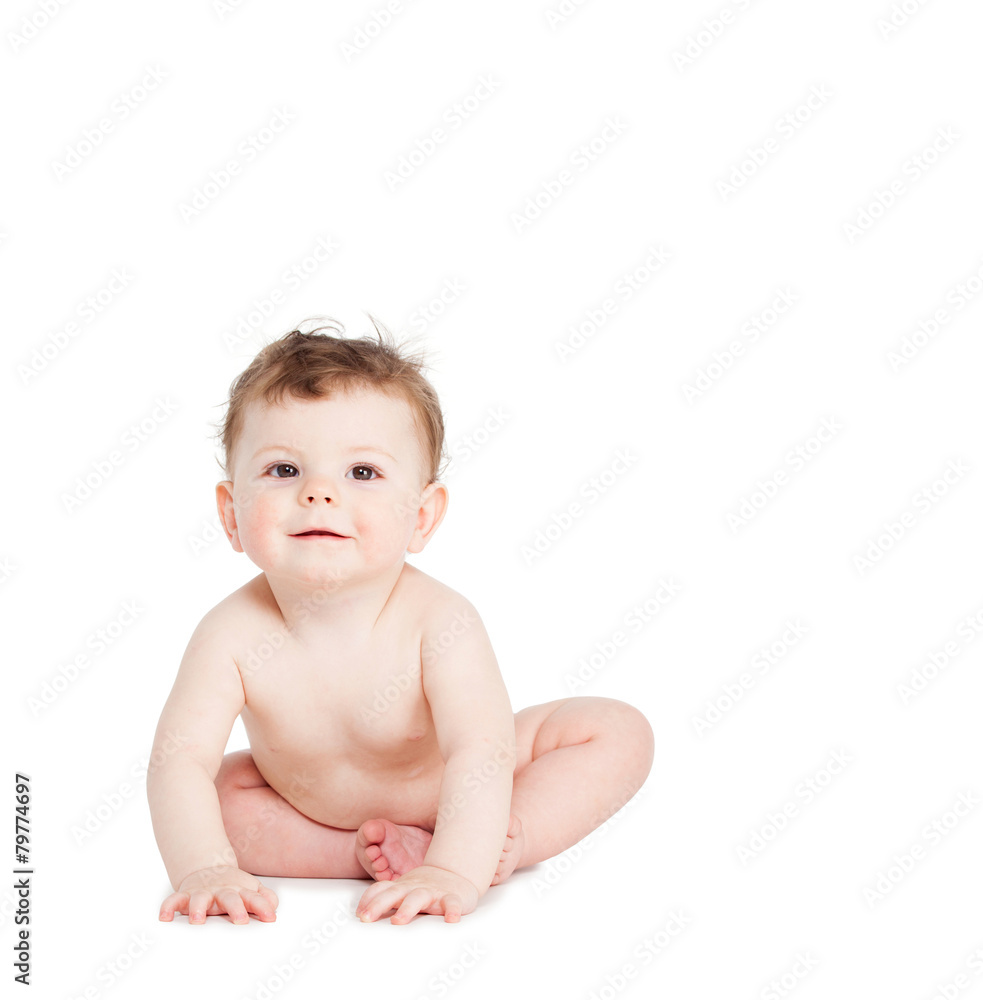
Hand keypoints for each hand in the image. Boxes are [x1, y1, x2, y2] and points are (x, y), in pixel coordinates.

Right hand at [159, 865, 277, 924]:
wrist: (209, 870)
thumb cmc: (233, 888)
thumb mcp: (251, 890)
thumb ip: (265, 899)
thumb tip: (273, 911)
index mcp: (240, 891)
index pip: (254, 898)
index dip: (263, 907)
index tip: (270, 918)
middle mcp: (222, 891)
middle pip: (229, 898)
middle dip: (235, 909)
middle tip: (240, 921)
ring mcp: (203, 892)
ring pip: (199, 899)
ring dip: (198, 908)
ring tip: (197, 920)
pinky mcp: (185, 895)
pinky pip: (174, 900)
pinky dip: (168, 907)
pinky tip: (164, 917)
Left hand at [356, 865, 478, 923]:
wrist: (455, 873)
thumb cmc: (422, 887)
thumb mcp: (402, 889)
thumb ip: (384, 898)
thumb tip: (359, 914)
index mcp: (401, 886)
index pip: (381, 889)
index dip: (368, 900)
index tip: (358, 915)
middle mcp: (415, 887)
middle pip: (395, 893)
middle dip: (379, 904)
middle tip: (366, 919)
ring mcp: (434, 891)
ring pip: (419, 897)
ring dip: (408, 908)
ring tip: (398, 921)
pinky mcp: (452, 897)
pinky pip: (452, 903)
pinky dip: (452, 910)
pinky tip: (451, 920)